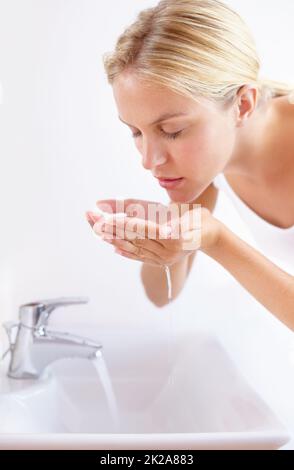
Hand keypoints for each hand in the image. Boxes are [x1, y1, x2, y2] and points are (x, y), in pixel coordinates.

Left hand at [85, 198, 219, 266]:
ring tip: (97, 230)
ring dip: (113, 239)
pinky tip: (114, 248)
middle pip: (134, 238)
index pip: (144, 229)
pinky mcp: (161, 262)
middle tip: (92, 218)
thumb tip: (134, 213)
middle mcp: (168, 252)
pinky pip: (140, 257)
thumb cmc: (198, 218)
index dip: (124, 223)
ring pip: (134, 248)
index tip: (106, 217)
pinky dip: (126, 252)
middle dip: (111, 228)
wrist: (212, 235)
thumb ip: (152, 209)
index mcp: (175, 238)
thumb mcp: (181, 211)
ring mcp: (164, 259)